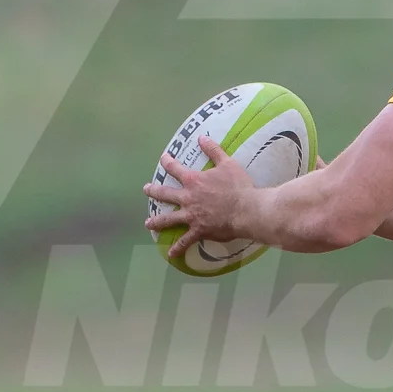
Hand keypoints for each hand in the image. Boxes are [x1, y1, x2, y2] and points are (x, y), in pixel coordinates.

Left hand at [140, 137, 259, 257]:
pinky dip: (178, 248)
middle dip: (154, 191)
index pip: (175, 169)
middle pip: (165, 194)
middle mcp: (187, 198)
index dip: (167, 162)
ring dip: (157, 221)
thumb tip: (202, 137)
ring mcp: (191, 215)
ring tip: (148, 224)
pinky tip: (170, 254)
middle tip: (146, 190)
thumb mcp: (227, 163)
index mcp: (193, 181)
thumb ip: (213, 150)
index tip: (163, 158)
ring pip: (169, 219)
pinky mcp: (198, 230)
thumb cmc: (238, 186)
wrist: (246, 209)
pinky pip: (185, 241)